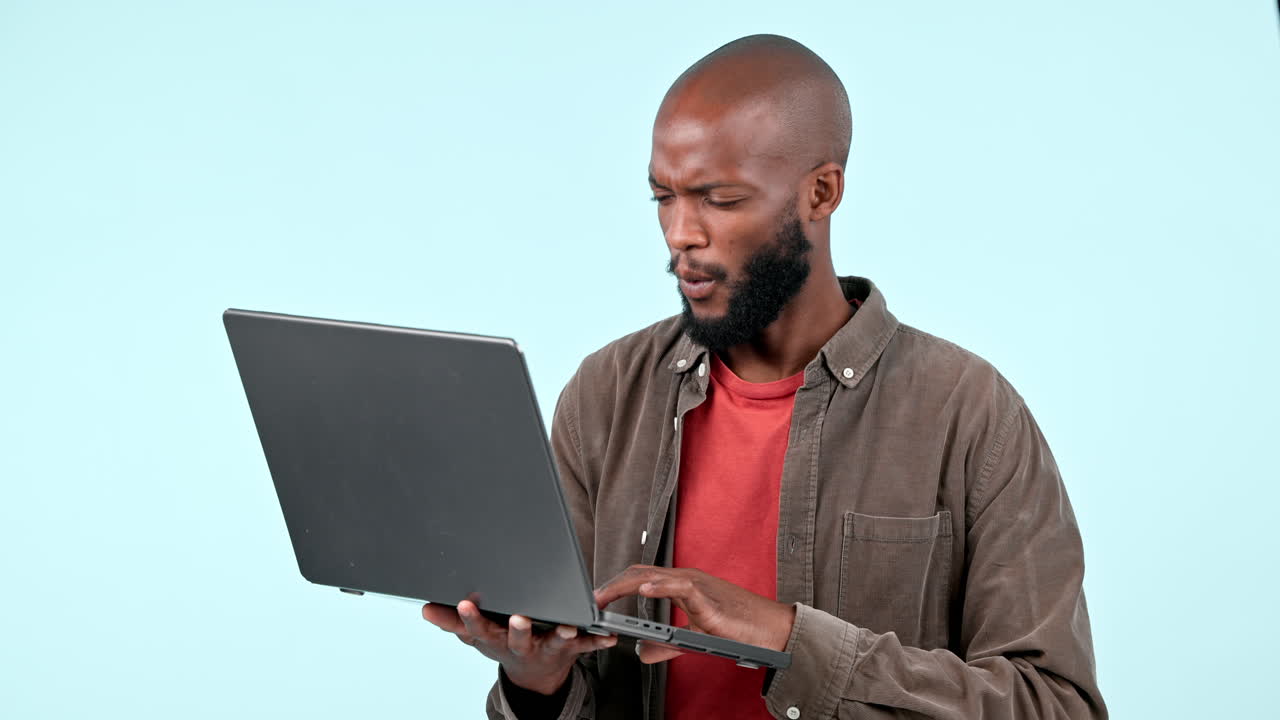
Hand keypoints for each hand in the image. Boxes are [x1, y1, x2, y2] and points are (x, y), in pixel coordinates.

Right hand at [421, 600, 616, 694]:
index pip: (479, 628)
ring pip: (554, 641)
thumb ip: (451, 622)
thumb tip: (425, 609)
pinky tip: (610, 637)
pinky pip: (586, 645)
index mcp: (495, 638)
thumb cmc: (503, 642)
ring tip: (566, 627)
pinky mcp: (570, 649)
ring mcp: (546, 648)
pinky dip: (598, 641)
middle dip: (518, 628)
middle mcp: (520, 645)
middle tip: (519, 617)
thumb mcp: (475, 635)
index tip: (465, 602)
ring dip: (560, 634)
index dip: (470, 617)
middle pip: (517, 637)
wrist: (533, 675)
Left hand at [593, 565, 794, 663]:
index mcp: (682, 585)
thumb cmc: (739, 629)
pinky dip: (659, 586)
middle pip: (640, 572)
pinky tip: (643, 590)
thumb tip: (643, 651)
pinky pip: (681, 586)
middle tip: (590, 599)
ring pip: (654, 575)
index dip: (617, 585)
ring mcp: (697, 585)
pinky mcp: (709, 597)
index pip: (642, 577)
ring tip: (604, 596)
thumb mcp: (694, 639)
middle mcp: (686, 579)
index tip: (596, 598)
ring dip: (625, 585)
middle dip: (612, 585)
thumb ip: (667, 643)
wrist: (771, 630)